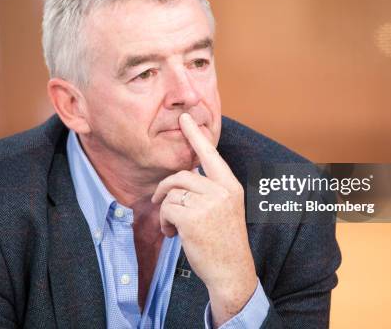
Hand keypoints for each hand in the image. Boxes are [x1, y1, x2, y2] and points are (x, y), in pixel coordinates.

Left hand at [151, 113, 256, 326]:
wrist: (232, 272)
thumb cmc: (225, 242)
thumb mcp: (225, 209)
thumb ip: (210, 191)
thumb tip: (185, 178)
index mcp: (231, 186)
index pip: (211, 155)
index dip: (195, 136)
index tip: (184, 118)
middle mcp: (221, 191)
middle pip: (182, 176)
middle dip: (165, 189)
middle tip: (158, 203)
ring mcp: (207, 203)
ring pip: (172, 193)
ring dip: (165, 210)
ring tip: (171, 226)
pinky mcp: (192, 218)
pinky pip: (166, 209)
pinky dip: (164, 222)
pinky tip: (172, 234)